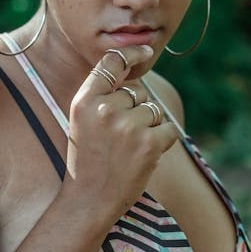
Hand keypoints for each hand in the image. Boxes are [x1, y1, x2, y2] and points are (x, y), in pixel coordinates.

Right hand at [63, 46, 178, 219]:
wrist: (89, 200)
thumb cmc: (87, 158)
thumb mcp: (82, 120)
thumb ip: (102, 94)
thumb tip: (132, 68)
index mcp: (84, 100)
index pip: (112, 62)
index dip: (131, 54)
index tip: (145, 51)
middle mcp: (104, 109)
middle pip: (137, 90)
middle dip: (135, 109)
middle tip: (118, 137)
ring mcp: (127, 126)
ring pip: (154, 110)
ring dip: (149, 126)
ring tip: (129, 148)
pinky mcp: (148, 144)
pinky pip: (168, 129)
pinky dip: (162, 141)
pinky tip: (144, 155)